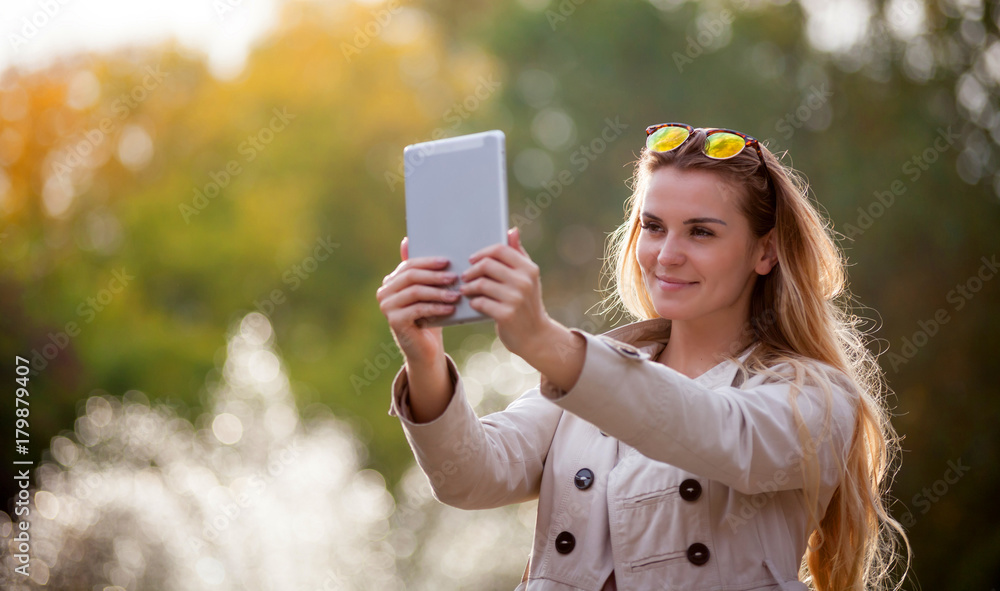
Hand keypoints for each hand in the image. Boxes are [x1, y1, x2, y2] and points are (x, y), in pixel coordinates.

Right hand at [376, 236, 458, 361]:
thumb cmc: (430, 316)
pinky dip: (436, 308)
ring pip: (415, 292)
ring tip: (456, 294)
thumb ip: (422, 270)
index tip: (447, 262)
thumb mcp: (428, 292)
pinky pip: (417, 309)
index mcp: (391, 281)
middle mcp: (384, 292)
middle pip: (411, 277)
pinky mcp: (394, 321)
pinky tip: (450, 309)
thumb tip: (407, 239)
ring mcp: (386, 307)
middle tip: (454, 277)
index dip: (428, 262)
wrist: (426, 349)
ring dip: (438, 292)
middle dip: (434, 276)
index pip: (409, 265)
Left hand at [460, 226, 552, 356]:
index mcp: (529, 268)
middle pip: (487, 265)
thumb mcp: (528, 278)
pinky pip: (481, 302)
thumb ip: (518, 253)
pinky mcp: (506, 315)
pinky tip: (473, 303)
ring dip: (469, 287)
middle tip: (465, 276)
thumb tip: (512, 230)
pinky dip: (474, 302)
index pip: (499, 250)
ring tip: (465, 289)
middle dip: (472, 270)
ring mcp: (516, 298)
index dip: (482, 253)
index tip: (472, 260)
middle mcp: (524, 281)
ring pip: (481, 284)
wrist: (535, 336)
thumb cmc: (527, 303)